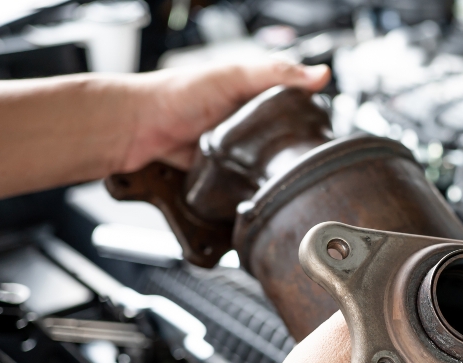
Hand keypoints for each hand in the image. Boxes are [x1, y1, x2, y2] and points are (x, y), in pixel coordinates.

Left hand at [117, 60, 330, 171]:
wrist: (134, 127)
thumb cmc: (175, 94)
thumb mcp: (233, 76)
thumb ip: (276, 74)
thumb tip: (320, 74)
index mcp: (251, 93)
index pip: (293, 103)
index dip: (311, 115)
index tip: (327, 129)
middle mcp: (243, 120)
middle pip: (281, 138)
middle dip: (292, 149)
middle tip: (306, 160)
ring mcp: (231, 147)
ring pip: (263, 163)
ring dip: (270, 171)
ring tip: (284, 178)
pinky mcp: (219, 170)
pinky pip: (241, 181)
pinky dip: (247, 186)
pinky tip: (256, 188)